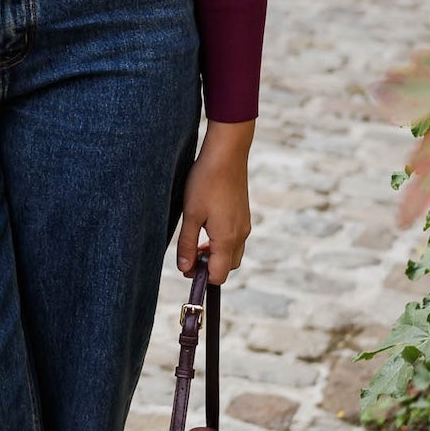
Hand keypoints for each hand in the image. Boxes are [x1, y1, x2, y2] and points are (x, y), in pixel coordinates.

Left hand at [175, 119, 254, 284]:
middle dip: (209, 267)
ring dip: (215, 254)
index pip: (218, 275)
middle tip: (190, 254)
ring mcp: (245, 224)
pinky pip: (236, 239)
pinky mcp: (244, 215)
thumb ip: (187, 244)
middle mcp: (240, 235)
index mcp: (227, 238)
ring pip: (232, 253)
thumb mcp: (191, 214)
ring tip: (197, 240)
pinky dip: (222, 242)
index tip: (185, 266)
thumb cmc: (206, 182)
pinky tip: (207, 226)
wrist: (227, 153)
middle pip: (227, 267)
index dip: (201, 277)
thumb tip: (185, 269)